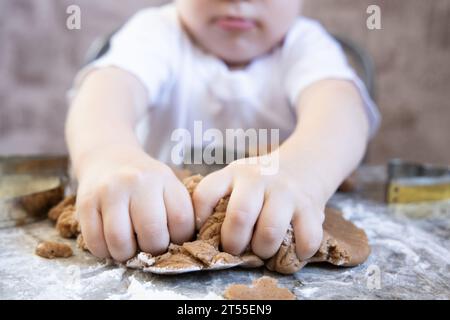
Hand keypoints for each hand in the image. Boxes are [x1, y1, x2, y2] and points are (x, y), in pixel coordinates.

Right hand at [75, 145, 194, 260]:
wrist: (108, 158)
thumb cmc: (144, 181)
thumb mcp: (168, 185)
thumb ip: (179, 211)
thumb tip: (182, 246)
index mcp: (164, 179)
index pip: (181, 220)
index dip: (179, 239)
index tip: (172, 238)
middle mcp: (137, 181)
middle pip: (152, 233)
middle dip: (152, 250)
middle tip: (148, 246)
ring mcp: (109, 191)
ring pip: (120, 241)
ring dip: (126, 255)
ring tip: (129, 248)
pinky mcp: (85, 203)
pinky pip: (95, 242)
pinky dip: (104, 251)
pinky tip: (110, 242)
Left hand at [192, 156, 324, 259]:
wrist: (304, 165)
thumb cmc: (262, 182)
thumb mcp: (237, 178)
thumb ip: (220, 197)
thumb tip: (198, 235)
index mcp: (235, 173)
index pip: (206, 193)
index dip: (199, 219)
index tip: (205, 233)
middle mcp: (260, 179)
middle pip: (239, 216)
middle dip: (233, 243)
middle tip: (236, 249)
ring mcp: (287, 193)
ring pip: (270, 231)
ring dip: (264, 249)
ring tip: (263, 250)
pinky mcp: (311, 208)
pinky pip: (306, 239)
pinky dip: (299, 253)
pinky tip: (293, 250)